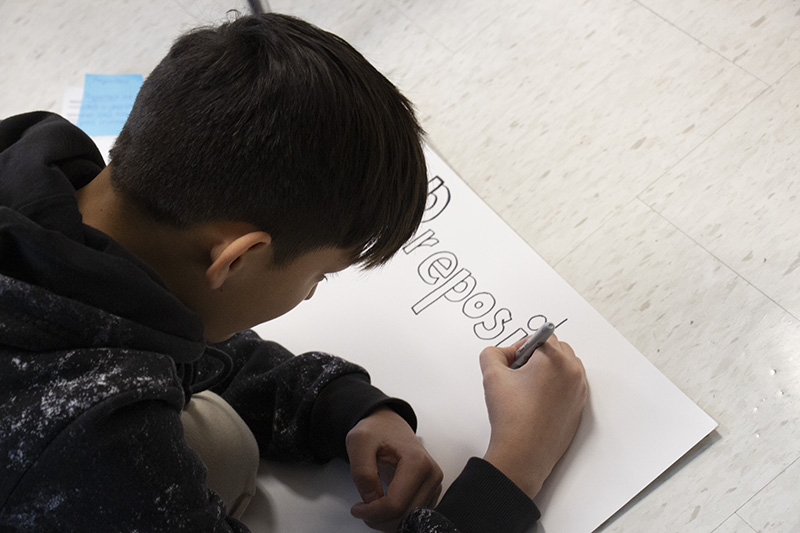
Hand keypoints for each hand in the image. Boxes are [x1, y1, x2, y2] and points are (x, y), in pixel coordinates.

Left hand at [346, 408, 443, 530]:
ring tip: (371, 505)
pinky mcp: (430, 491)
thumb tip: (371, 499)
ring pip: (410, 520)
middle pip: (405, 516)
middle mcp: (431, 474)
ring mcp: (433, 484)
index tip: (357, 508)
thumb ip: (362, 472)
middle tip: (362, 508)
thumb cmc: (376, 430)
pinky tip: (383, 504)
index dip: (372, 512)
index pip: (396, 504)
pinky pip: (413, 515)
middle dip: (379, 518)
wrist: (388, 424)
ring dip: (387, 520)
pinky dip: (395, 517)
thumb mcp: (359, 442)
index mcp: (417, 462)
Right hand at [480, 334, 586, 497]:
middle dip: (539, 356)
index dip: (524, 346)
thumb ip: (493, 353)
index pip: (542, 336)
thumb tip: (505, 353)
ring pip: (565, 367)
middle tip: (519, 374)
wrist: (524, 454)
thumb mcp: (491, 374)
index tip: (514, 362)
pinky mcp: (579, 408)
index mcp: (555, 359)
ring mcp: (579, 391)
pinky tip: (537, 403)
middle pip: (558, 349)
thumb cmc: (511, 415)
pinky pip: (570, 386)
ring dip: (550, 370)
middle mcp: (573, 372)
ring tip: (529, 389)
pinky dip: (556, 387)